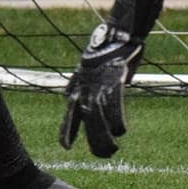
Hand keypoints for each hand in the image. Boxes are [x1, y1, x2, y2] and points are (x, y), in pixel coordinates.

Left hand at [60, 0, 165, 156]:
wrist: (119, 31)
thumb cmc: (110, 52)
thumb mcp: (97, 73)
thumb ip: (97, 88)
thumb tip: (103, 101)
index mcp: (77, 87)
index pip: (70, 114)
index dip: (67, 131)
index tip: (65, 147)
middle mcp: (84, 87)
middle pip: (85, 120)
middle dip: (92, 140)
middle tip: (103, 156)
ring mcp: (97, 84)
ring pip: (98, 116)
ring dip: (106, 136)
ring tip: (113, 150)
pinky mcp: (113, 79)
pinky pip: (114, 103)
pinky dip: (117, 118)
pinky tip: (121, 131)